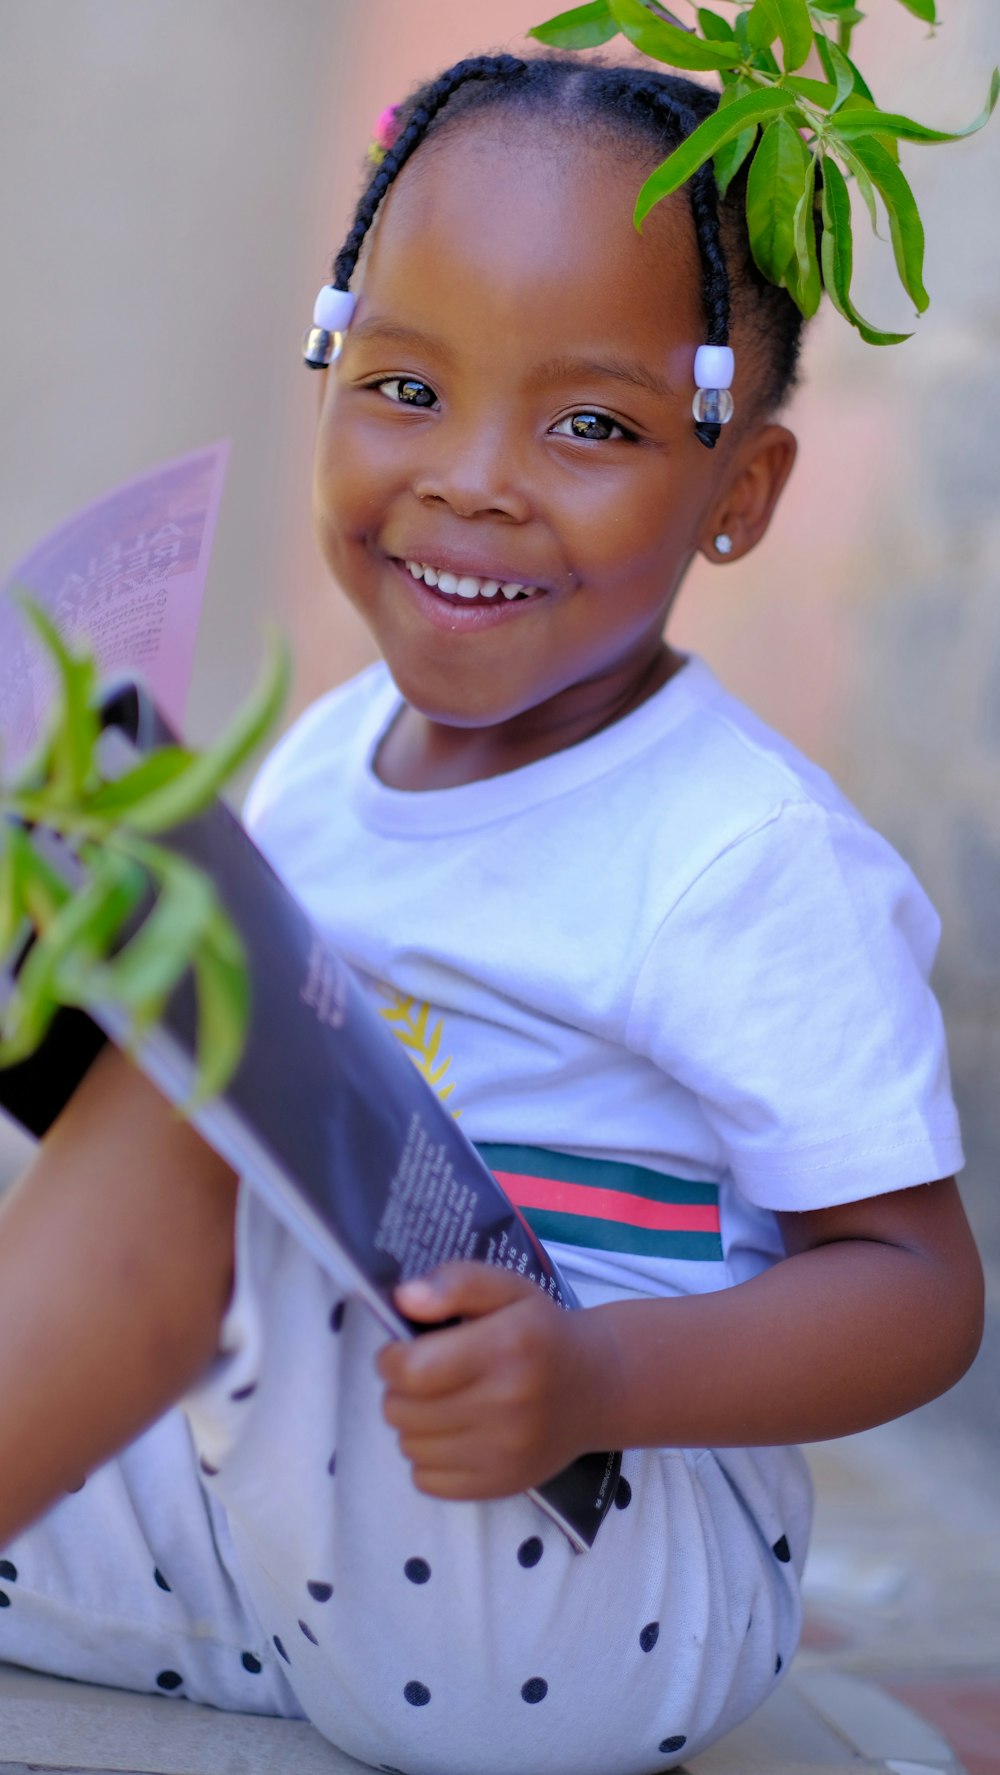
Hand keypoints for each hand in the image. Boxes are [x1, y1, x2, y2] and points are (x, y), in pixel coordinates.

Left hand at [377, 1261, 596, 1500]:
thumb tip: (404, 1299)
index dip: (391, 1359)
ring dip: (413, 1424)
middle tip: (424, 1376)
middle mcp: (507, 1405)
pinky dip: (429, 1458)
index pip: (412, 1370)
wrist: (597, 1387)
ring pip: (409, 1447)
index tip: (400, 1350)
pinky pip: (426, 1481)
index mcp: (505, 1348)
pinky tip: (454, 1434)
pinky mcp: (500, 1485)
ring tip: (442, 1403)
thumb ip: (455, 1282)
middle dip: (400, 1390)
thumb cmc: (542, 1333)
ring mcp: (504, 1453)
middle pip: (402, 1411)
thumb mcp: (506, 1289)